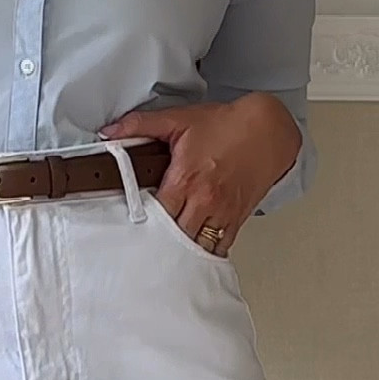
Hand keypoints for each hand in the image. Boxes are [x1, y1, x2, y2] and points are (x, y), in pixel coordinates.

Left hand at [103, 92, 302, 253]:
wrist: (268, 130)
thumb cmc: (227, 125)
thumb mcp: (179, 119)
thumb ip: (140, 125)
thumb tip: (110, 132)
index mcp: (186, 180)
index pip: (157, 215)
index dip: (141, 223)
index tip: (130, 226)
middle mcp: (205, 201)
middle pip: (176, 238)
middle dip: (160, 243)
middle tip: (144, 249)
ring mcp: (222, 213)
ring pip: (198, 247)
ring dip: (183, 253)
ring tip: (167, 260)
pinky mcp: (237, 219)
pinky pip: (220, 246)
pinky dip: (207, 253)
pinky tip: (195, 258)